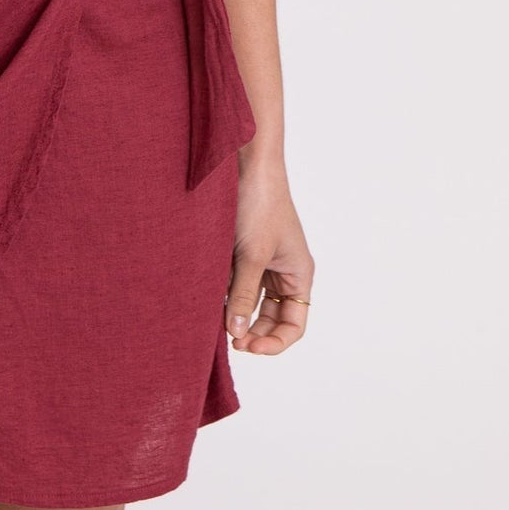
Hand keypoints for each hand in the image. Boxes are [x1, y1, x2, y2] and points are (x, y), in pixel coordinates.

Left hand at [225, 156, 313, 353]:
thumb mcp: (252, 254)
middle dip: (253, 331)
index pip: (294, 325)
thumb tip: (236, 332)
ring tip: (215, 321)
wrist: (244, 162)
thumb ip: (244, 294)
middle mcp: (283, 270)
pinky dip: (226, 292)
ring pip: (253, 301)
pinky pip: (237, 281)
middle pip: (272, 317)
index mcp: (298, 273)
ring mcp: (263, 260)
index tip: (248, 347)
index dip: (274, 342)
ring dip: (237, 312)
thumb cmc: (259, 203)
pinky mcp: (242, 250)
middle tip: (228, 340)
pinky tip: (210, 298)